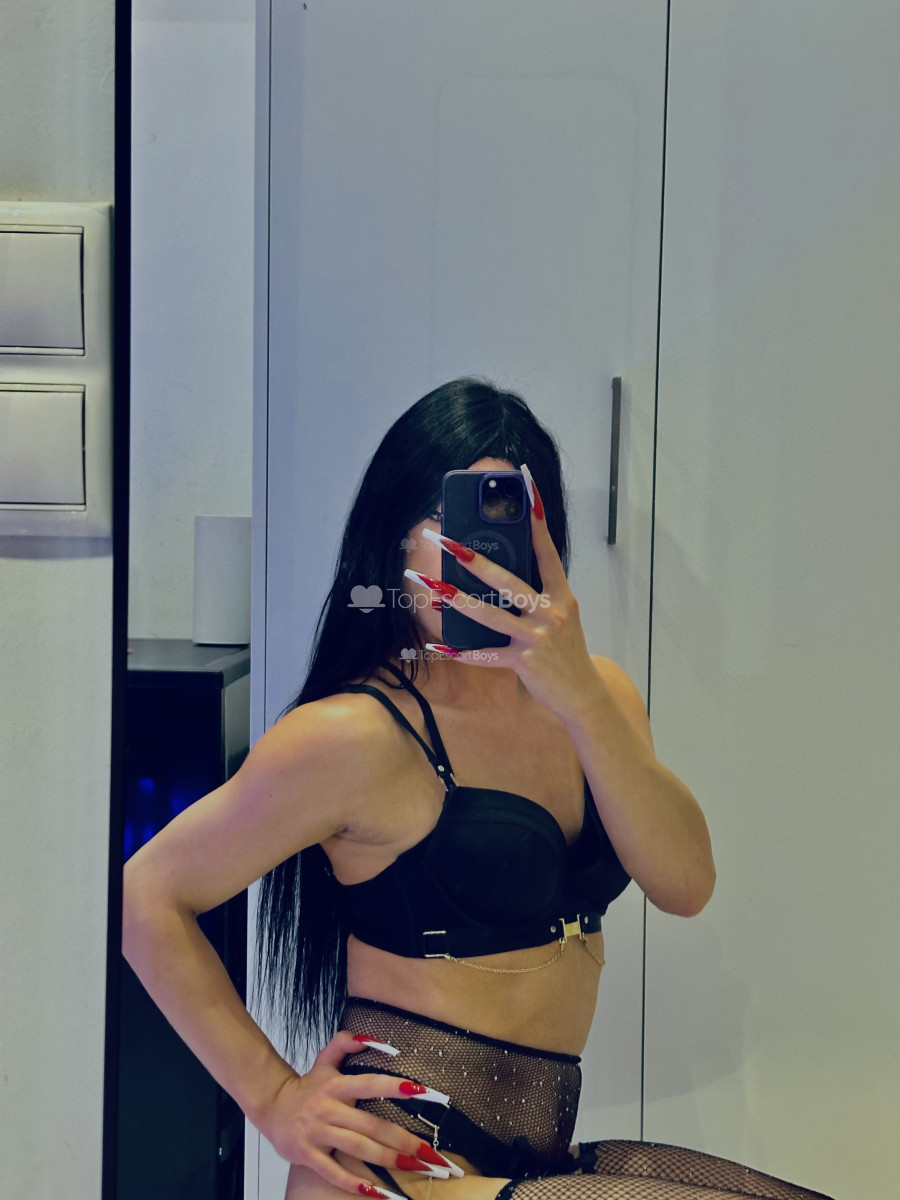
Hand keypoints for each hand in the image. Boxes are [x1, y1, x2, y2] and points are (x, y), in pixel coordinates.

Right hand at [255, 1029, 456, 1193]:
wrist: (271, 1107)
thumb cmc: (307, 1086)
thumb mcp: (324, 1060)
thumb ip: (345, 1042)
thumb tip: (370, 1036)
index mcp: (335, 1085)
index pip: (369, 1083)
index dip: (394, 1086)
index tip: (421, 1091)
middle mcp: (328, 1109)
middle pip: (371, 1125)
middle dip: (402, 1138)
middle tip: (429, 1150)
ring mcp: (318, 1134)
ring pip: (358, 1149)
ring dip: (388, 1159)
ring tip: (414, 1166)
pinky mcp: (308, 1156)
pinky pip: (333, 1172)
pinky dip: (354, 1183)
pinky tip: (376, 1191)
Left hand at [414, 462, 601, 721]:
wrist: (583, 695)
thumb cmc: (565, 651)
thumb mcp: (560, 616)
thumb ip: (536, 594)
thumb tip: (498, 571)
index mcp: (561, 594)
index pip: (547, 549)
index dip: (537, 517)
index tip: (527, 486)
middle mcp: (550, 611)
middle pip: (508, 579)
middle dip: (473, 559)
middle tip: (446, 540)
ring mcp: (537, 637)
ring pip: (490, 614)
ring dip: (455, 598)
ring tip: (430, 584)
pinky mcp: (524, 662)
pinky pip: (485, 653)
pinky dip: (461, 650)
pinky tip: (438, 644)